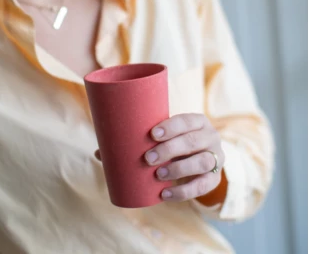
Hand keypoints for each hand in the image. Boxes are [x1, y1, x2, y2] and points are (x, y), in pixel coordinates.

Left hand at [94, 113, 224, 201]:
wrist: (199, 161)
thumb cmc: (173, 144)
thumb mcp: (163, 139)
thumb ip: (137, 141)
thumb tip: (99, 153)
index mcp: (197, 122)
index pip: (187, 120)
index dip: (171, 127)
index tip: (152, 134)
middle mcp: (210, 137)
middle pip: (194, 142)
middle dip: (170, 149)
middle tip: (148, 159)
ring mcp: (215, 158)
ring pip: (202, 162)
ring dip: (179, 169)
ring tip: (158, 175)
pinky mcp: (214, 178)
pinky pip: (203, 186)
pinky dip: (184, 192)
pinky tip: (166, 195)